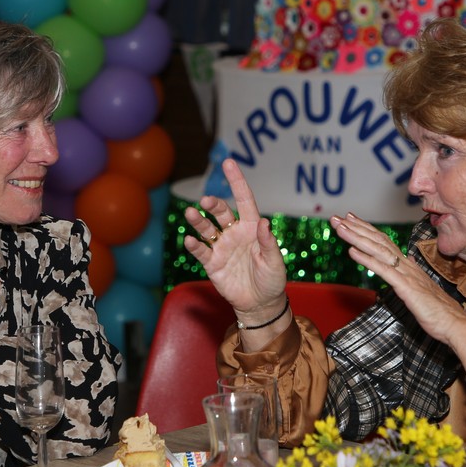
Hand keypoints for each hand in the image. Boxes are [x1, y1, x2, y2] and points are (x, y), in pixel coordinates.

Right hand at [183, 159, 286, 322]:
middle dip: (213, 204)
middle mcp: (234, 233)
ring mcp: (221, 247)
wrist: (260, 303)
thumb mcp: (275, 262)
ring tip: (191, 213)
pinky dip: (194, 245)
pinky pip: (201, 251)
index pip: (244, 200)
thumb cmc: (272, 280)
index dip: (237, 181)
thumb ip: (268, 243)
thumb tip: (263, 223)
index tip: (229, 163)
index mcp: (252, 228)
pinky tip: (189, 239)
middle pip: (221, 212)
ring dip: (198, 220)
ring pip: (207, 228)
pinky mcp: (212, 263)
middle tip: (206, 200)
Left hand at [331, 212, 465, 357]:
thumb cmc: (439, 310)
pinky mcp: (406, 287)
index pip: (385, 242)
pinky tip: (352, 251)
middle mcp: (407, 265)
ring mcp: (406, 275)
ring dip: (357, 237)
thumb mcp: (423, 288)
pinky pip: (383, 270)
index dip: (367, 230)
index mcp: (409, 266)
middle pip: (378, 241)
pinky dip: (366, 259)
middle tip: (337, 217)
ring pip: (378, 250)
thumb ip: (414, 273)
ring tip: (340, 227)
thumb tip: (410, 260)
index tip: (351, 219)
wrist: (455, 324)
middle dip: (356, 228)